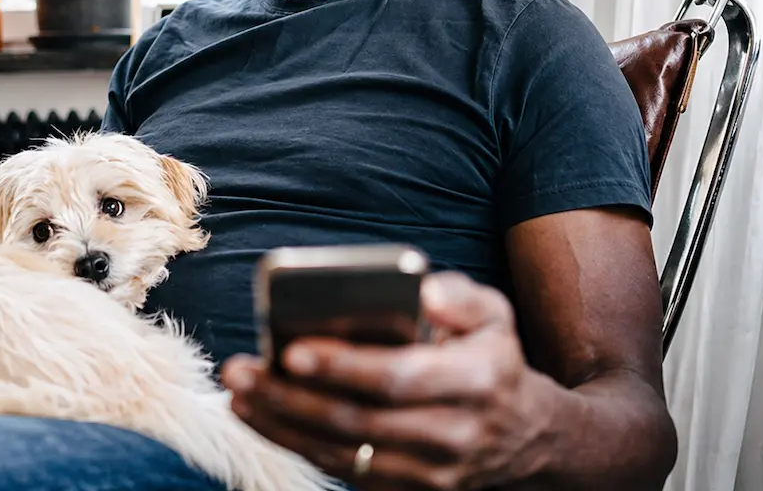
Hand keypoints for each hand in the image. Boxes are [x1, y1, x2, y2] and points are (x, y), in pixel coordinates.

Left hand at [221, 272, 555, 489]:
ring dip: (281, 425)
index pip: (399, 378)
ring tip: (237, 393)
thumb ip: (460, 296)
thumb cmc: (490, 357)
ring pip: (343, 453)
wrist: (526, 434)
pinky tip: (260, 416)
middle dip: (290, 397)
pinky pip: (343, 471)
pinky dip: (295, 444)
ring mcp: (430, 472)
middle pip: (358, 422)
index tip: (293, 351)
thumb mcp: (494, 313)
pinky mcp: (409, 490)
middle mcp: (453, 434)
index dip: (343, 368)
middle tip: (240, 372)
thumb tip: (422, 291)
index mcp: (475, 381)